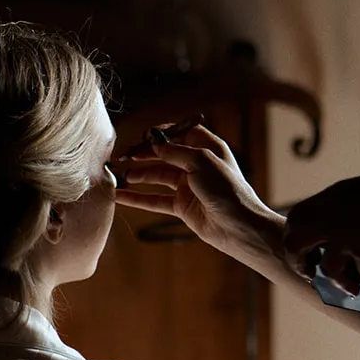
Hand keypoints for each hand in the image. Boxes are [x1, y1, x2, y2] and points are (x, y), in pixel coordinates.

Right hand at [114, 123, 281, 265]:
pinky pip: (156, 199)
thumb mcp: (201, 161)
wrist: (239, 226)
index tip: (144, 136)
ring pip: (158, 177)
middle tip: (123, 155)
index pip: (182, 133)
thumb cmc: (227, 190)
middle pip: (166, 155)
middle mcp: (198, 165)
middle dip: (144, 154)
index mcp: (208, 148)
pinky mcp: (182, 206)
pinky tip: (121, 196)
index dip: (163, 133)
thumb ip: (175, 151)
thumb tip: (154, 144)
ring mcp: (189, 186)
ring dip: (139, 175)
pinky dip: (139, 198)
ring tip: (120, 174)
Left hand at [282, 167, 359, 295]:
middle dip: (300, 264)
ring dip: (340, 282)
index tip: (308, 252)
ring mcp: (345, 236)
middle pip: (294, 244)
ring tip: (352, 289)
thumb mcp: (357, 195)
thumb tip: (329, 235)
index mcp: (328, 200)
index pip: (296, 221)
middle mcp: (329, 217)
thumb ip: (339, 212)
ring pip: (328, 268)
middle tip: (311, 275)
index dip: (296, 239)